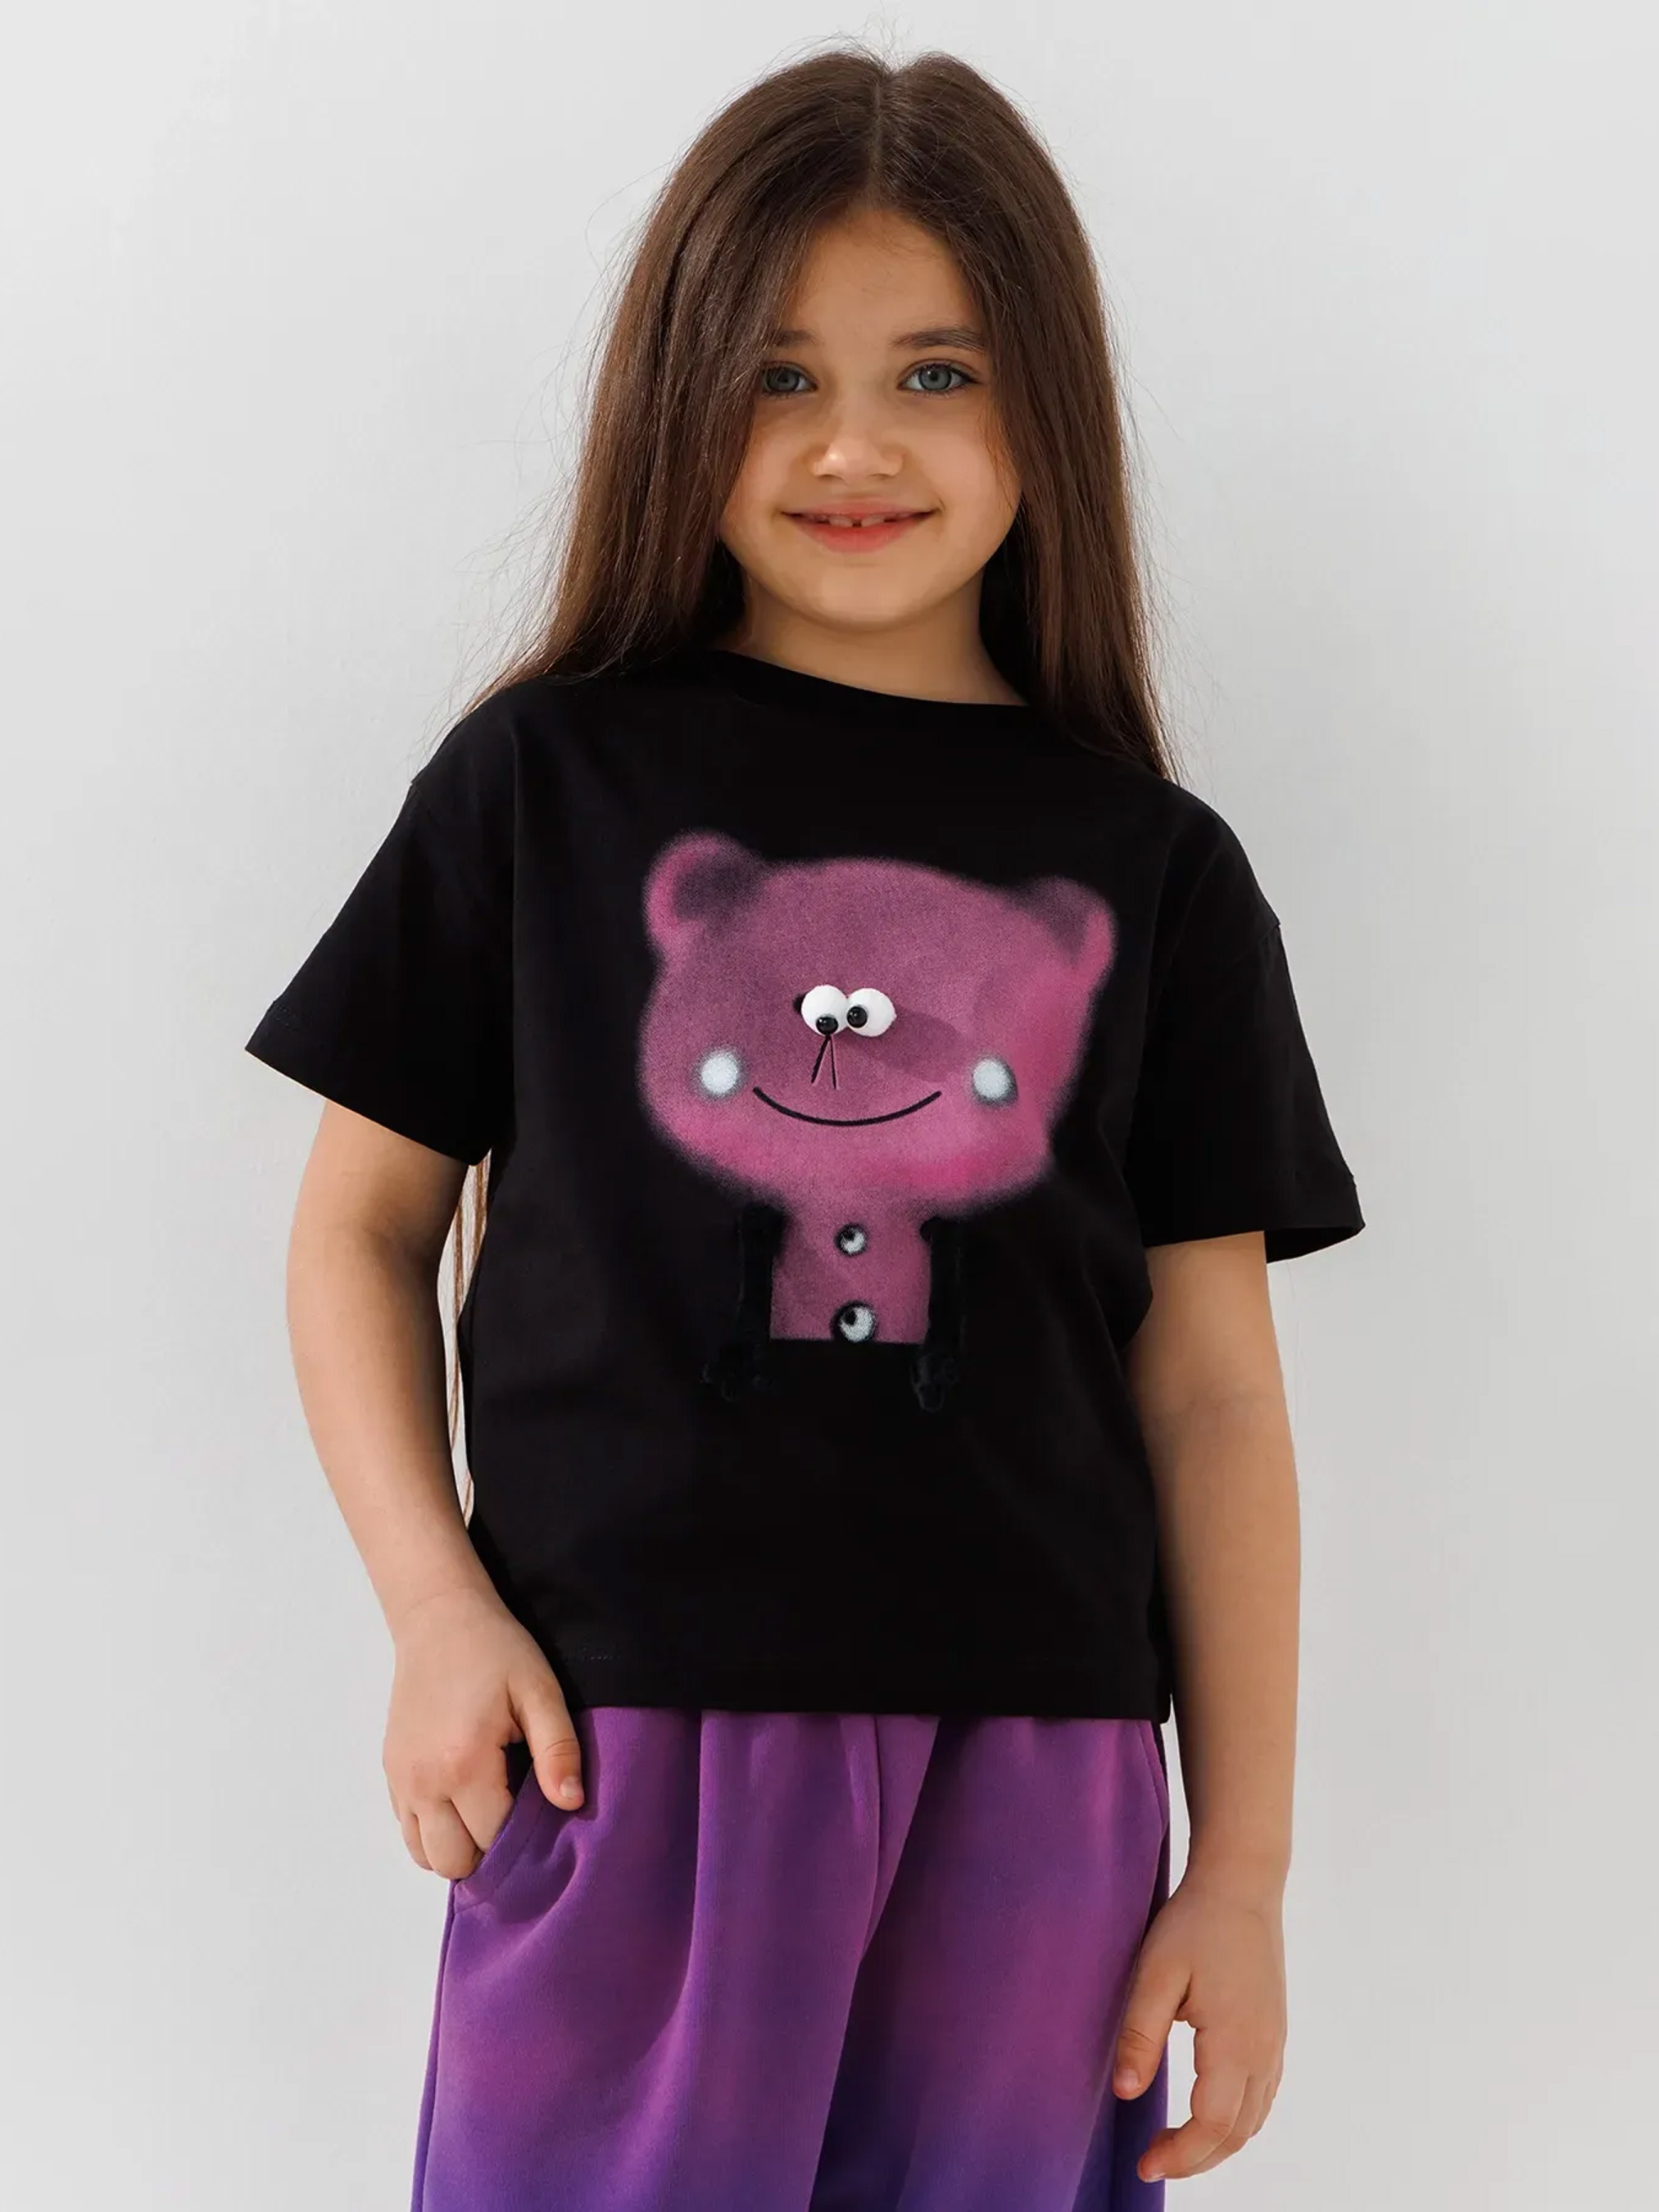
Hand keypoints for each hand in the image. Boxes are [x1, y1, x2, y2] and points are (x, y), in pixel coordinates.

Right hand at [383, 1585, 585, 1879]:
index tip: (542, 1811)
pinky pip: (407, 1831)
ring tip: (487, 1809)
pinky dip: (433, 1831)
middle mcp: (423, 1782)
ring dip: (458, 1846)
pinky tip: (461, 1799)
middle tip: (514, 1812)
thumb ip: (557, 1749)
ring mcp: (401, 1780)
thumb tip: (571, 1803)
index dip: (524, 1836)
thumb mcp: (539, 1690)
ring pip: (425, 1856)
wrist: (438, 1619)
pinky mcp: (390, 1772)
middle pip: (455, 1862)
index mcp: (464, 1764)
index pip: (493, 1840)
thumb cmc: (496, 1651)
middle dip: (488, 1850)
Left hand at [1110, 1865, 1287, 2182]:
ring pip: (1253, 2121)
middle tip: (1153, 2162)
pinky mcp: (1276, 2034)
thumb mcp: (1156, 1972)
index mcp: (1235, 2042)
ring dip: (1217, 2145)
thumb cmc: (1194, 1922)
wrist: (1242, 1884)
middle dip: (1195, 2159)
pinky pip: (1262, 2098)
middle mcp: (1264, 2052)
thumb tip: (1124, 2094)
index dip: (1179, 2155)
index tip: (1144, 2165)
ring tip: (1175, 2147)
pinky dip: (1237, 2123)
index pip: (1211, 2124)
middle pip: (1236, 2133)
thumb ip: (1140, 2034)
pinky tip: (1208, 2117)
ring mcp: (1275, 2044)